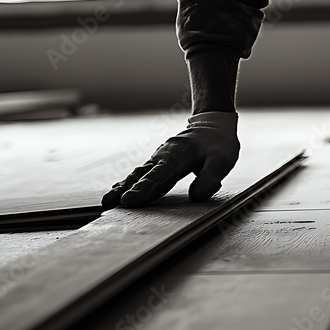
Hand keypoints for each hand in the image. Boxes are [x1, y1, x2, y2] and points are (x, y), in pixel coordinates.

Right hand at [102, 112, 240, 208]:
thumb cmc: (218, 144)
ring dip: (122, 187)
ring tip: (107, 202)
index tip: (129, 200)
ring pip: (138, 174)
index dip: (144, 189)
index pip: (159, 175)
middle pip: (143, 175)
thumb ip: (210, 178)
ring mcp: (159, 159)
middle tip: (111, 204)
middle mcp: (164, 156)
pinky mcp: (158, 163)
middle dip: (126, 190)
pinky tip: (116, 193)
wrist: (212, 126)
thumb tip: (196, 197)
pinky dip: (127, 183)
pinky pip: (141, 174)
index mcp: (178, 155)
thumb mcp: (223, 160)